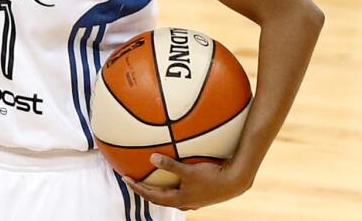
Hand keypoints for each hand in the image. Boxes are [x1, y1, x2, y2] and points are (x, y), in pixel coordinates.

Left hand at [122, 154, 253, 210]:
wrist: (235, 182)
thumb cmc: (212, 177)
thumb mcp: (189, 170)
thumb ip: (170, 165)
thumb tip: (151, 158)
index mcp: (178, 200)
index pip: (152, 196)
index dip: (137, 188)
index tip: (125, 179)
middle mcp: (184, 203)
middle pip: (159, 199)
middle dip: (145, 190)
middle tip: (133, 181)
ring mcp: (193, 201)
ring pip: (170, 198)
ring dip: (159, 190)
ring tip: (151, 181)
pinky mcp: (201, 196)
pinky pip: (181, 193)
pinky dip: (172, 187)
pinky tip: (174, 180)